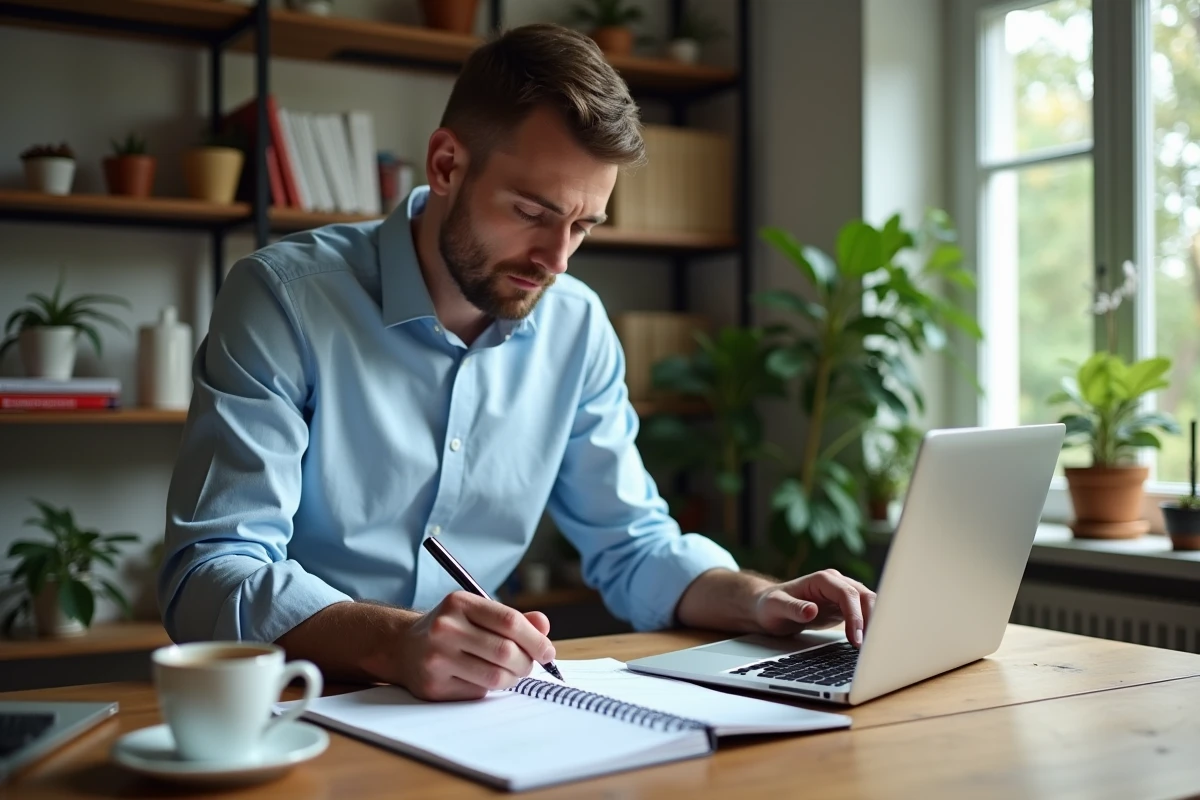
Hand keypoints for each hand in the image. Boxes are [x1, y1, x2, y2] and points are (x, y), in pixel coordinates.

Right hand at [396, 591, 555, 700]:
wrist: (404, 647)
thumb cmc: (452, 629)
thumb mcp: (477, 613)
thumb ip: (512, 619)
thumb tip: (543, 626)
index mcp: (460, 603)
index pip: (510, 621)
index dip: (535, 640)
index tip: (547, 652)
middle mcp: (445, 628)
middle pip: (505, 651)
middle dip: (526, 663)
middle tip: (529, 666)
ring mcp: (437, 658)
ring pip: (495, 677)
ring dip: (512, 679)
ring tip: (510, 674)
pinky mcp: (433, 685)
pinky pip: (477, 693)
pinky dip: (489, 689)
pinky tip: (481, 679)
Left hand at [752, 569, 875, 645]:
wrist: (767, 608)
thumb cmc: (770, 605)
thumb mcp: (775, 607)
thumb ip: (793, 608)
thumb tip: (811, 610)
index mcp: (822, 579)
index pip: (847, 594)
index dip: (855, 616)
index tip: (855, 638)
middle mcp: (836, 583)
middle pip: (865, 597)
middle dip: (871, 621)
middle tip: (869, 648)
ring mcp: (842, 594)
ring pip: (869, 605)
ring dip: (874, 624)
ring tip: (871, 648)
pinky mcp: (844, 608)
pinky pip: (864, 615)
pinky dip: (869, 628)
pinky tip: (867, 644)